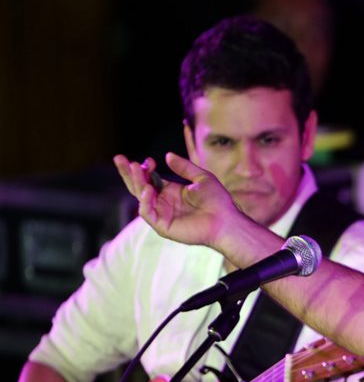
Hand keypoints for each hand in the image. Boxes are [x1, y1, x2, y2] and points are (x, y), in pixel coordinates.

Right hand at [113, 152, 242, 248]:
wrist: (225, 219)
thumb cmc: (217, 201)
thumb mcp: (201, 178)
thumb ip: (184, 167)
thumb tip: (167, 155)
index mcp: (170, 192)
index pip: (149, 179)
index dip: (144, 169)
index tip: (147, 160)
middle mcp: (163, 203)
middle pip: (139, 186)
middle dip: (128, 173)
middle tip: (119, 158)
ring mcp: (162, 214)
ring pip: (141, 197)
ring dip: (136, 182)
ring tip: (135, 168)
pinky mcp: (162, 226)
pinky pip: (147, 212)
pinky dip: (145, 200)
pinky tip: (148, 189)